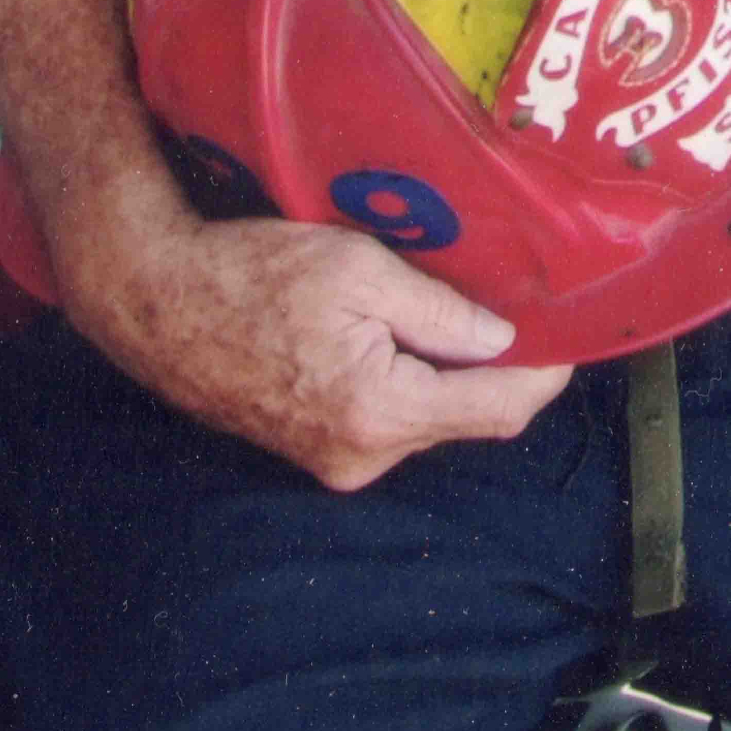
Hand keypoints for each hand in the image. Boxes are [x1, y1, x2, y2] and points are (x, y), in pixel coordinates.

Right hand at [67, 207, 571, 490]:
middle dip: (498, 367)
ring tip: (458, 308)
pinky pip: (388, 418)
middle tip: (523, 305)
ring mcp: (334, 462)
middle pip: (465, 417)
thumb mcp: (357, 269)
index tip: (573, 335)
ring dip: (449, 371)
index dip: (544, 374)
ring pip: (427, 417)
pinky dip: (410, 380)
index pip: (497, 410)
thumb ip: (439, 312)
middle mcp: (362, 456)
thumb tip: (504, 340)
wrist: (157, 300)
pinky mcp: (313, 450)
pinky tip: (404, 332)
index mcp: (379, 411)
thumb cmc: (250, 271)